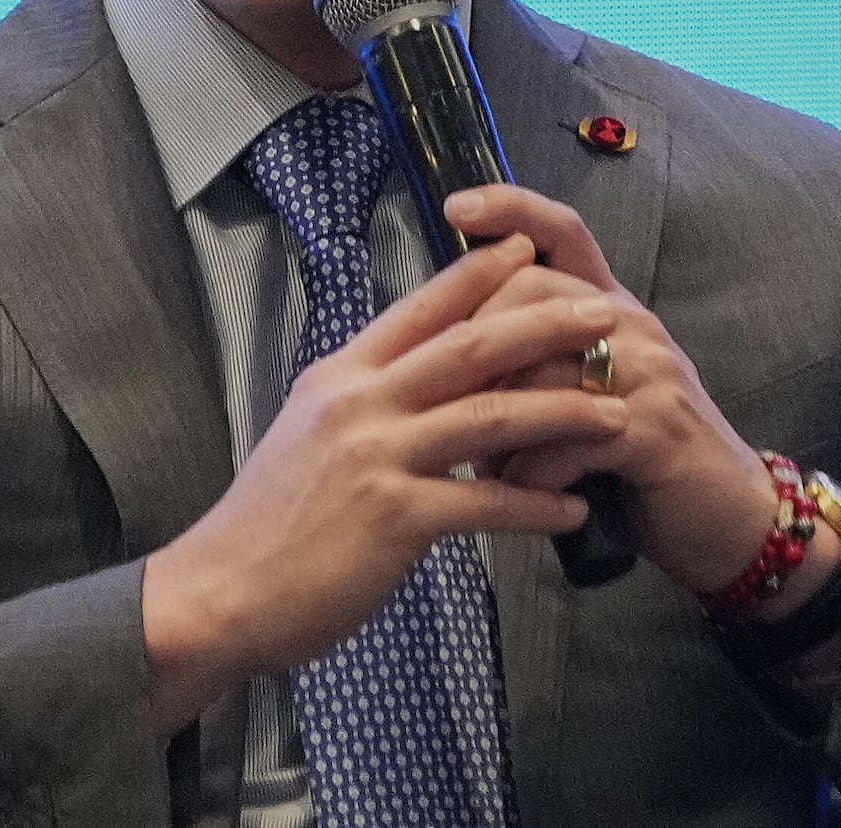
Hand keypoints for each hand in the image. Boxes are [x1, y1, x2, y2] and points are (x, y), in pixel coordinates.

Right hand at [139, 234, 627, 732]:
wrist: (220, 590)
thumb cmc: (267, 522)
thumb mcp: (307, 433)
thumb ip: (362, 401)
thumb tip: (408, 378)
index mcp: (341, 375)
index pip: (420, 309)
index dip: (478, 274)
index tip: (526, 248)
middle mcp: (361, 402)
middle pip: (470, 345)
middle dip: (545, 322)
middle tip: (604, 311)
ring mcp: (378, 456)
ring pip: (491, 416)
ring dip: (564, 412)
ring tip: (619, 413)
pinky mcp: (395, 517)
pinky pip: (487, 504)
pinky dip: (539, 505)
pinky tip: (576, 508)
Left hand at [437, 185, 840, 615]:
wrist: (729, 519)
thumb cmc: (643, 459)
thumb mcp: (592, 395)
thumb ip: (540, 361)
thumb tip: (453, 351)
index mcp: (612, 308)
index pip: (563, 231)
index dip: (510, 208)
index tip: (454, 206)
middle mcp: (632, 326)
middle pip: (535, 289)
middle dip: (478, 343)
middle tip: (450, 400)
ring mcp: (649, 374)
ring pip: (544, 365)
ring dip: (497, 422)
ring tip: (480, 463)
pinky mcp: (655, 430)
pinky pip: (569, 434)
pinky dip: (531, 471)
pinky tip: (517, 493)